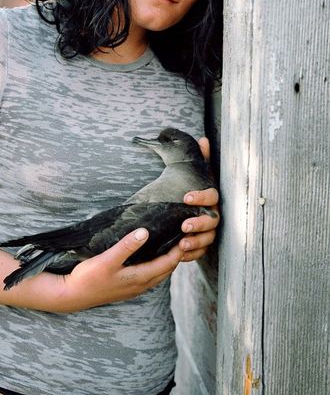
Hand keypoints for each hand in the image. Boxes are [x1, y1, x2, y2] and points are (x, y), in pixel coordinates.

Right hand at [49, 228, 183, 312]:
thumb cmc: (88, 278)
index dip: (178, 250)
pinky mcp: (126, 288)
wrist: (72, 296)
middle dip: (177, 256)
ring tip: (171, 246)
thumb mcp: (107, 259)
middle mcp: (140, 286)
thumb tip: (145, 232)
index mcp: (139, 278)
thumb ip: (126, 246)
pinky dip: (156, 267)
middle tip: (184, 239)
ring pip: (158, 275)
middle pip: (166, 271)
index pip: (167, 264)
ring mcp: (133, 289)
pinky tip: (151, 258)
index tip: (186, 236)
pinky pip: (149, 277)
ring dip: (167, 262)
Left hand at [179, 136, 219, 261]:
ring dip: (196, 242)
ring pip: (208, 239)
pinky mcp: (202, 244)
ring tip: (182, 243)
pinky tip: (180, 254)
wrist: (188, 206)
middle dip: (199, 223)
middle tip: (184, 225)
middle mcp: (214, 214)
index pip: (211, 196)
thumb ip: (199, 158)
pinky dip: (191, 254)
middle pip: (213, 221)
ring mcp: (210, 231)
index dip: (201, 197)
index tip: (185, 197)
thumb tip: (203, 139)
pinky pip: (200, 252)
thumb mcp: (194, 173)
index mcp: (211, 197)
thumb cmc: (193, 189)